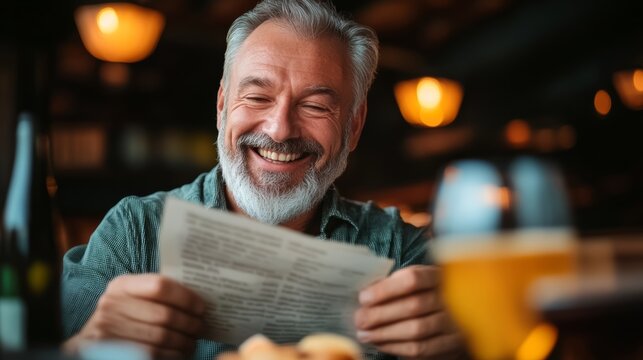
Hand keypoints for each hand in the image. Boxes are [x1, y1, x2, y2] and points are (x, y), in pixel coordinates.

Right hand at [63, 274, 205, 358]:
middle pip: (164, 315)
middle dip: (190, 324)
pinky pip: (151, 355)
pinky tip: (180, 353)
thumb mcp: (134, 299)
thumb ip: (158, 295)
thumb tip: (199, 301)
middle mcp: (111, 304)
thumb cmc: (124, 316)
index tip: (201, 307)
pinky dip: (172, 355)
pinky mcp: (111, 351)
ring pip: (160, 338)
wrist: (90, 342)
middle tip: (202, 328)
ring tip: (193, 342)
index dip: (186, 297)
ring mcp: (107, 329)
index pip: (160, 285)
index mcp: (121, 285)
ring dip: (184, 342)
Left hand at [354, 265, 464, 358]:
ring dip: (385, 334)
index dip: (386, 289)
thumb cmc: (423, 295)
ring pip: (416, 330)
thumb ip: (392, 285)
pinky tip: (379, 343)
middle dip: (380, 314)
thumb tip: (364, 294)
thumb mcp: (412, 282)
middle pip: (413, 306)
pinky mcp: (451, 344)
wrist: (453, 316)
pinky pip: (421, 349)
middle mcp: (451, 297)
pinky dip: (396, 347)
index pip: (413, 278)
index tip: (363, 297)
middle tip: (359, 319)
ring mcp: (455, 322)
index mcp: (437, 275)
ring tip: (364, 334)